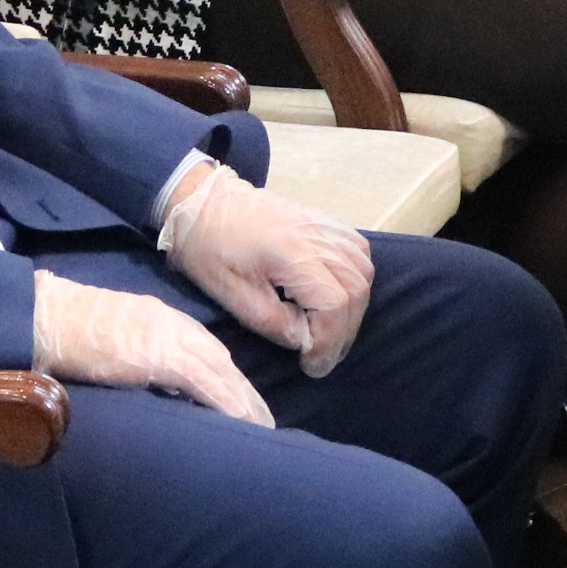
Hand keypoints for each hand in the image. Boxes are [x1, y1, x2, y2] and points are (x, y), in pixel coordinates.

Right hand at [31, 268, 272, 423]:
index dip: (227, 375)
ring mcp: (167, 337)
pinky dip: (224, 400)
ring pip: (219, 370)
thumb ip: (139, 353)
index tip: (241, 397)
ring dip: (243, 401)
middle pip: (220, 359)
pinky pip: (202, 381)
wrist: (45, 317)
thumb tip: (151, 381)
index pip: (206, 348)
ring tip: (260, 427)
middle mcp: (172, 324)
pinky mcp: (159, 355)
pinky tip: (239, 418)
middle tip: (263, 419)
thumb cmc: (68, 330)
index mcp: (161, 318)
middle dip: (244, 390)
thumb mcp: (114, 338)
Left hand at [160, 158, 373, 375]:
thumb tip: (306, 341)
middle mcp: (317, 235)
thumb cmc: (209, 250)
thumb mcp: (231, 296)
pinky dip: (356, 278)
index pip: (334, 303)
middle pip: (356, 289)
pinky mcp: (324, 220)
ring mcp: (324, 224)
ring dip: (353, 307)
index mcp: (291, 252)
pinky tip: (337, 294)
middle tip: (321, 355)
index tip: (311, 364)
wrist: (203, 203)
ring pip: (364, 270)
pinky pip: (358, 250)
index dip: (329, 341)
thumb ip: (274, 323)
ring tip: (329, 330)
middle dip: (343, 332)